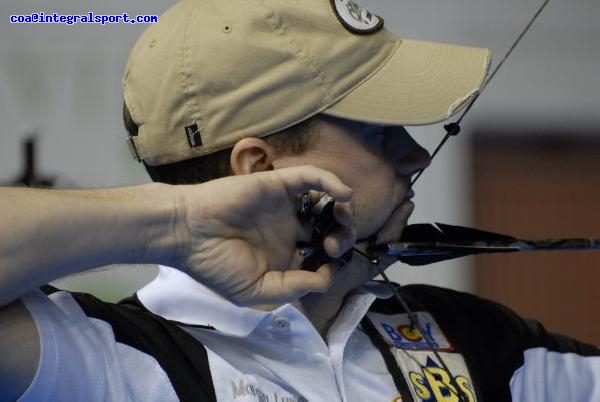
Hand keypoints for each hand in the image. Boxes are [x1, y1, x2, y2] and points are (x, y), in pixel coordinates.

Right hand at [172, 166, 355, 305]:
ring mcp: (285, 205)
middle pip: (330, 227)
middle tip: (333, 247)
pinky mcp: (278, 184)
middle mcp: (289, 227)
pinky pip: (310, 177)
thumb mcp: (257, 291)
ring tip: (341, 223)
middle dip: (342, 237)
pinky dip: (331, 182)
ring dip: (343, 211)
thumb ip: (293, 287)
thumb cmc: (216, 265)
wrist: (187, 235)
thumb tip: (327, 277)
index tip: (329, 267)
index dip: (334, 260)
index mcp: (285, 253)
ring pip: (326, 201)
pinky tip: (343, 195)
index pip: (322, 253)